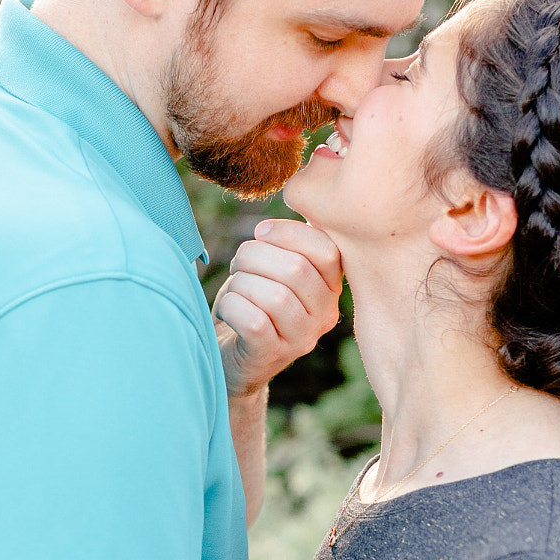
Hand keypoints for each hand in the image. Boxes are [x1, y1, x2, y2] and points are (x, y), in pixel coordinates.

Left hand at [214, 218, 341, 399]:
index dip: (289, 233)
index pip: (327, 250)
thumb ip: (293, 242)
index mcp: (331, 288)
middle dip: (255, 256)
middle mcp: (324, 316)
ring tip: (235, 288)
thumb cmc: (253, 303)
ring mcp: (301, 340)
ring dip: (242, 283)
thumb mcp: (277, 270)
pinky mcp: (272, 356)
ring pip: (275, 297)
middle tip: (240, 263)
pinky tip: (228, 309)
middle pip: (296, 270)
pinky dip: (232, 307)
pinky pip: (254, 322)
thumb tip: (302, 201)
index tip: (262, 233)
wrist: (232, 358)